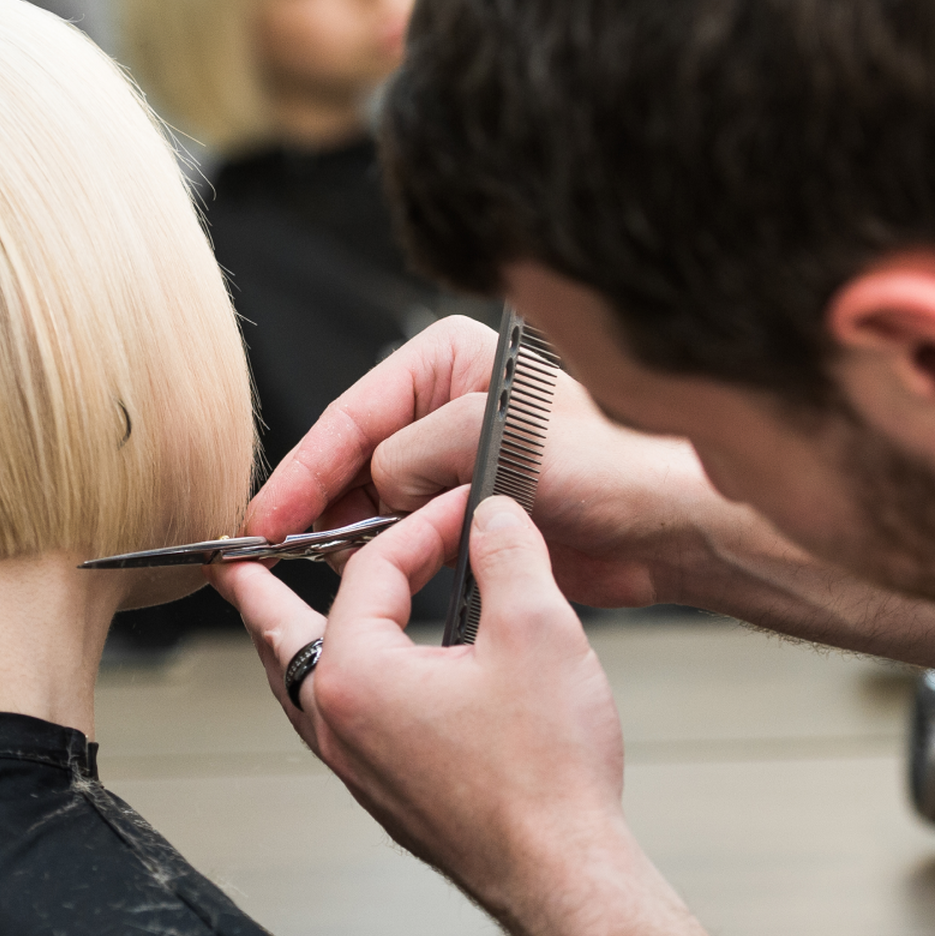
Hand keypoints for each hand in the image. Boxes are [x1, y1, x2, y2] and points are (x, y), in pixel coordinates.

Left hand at [212, 490, 624, 910]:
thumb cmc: (547, 776)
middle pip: (281, 635)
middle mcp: (338, 723)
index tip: (462, 511)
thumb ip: (509, 553)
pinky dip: (329, 683)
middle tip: (231, 561)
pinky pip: (333, 722)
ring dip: (288, 640)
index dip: (421, 527)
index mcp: (358, 676)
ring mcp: (356, 765)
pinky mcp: (383, 793)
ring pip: (300, 684)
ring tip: (276, 617)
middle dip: (258, 590)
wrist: (562, 875)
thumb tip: (494, 514)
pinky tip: (360, 682)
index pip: (371, 571)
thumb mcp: (538, 630)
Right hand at [246, 315, 735, 610]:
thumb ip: (413, 454)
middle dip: (318, 499)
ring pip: (371, 496)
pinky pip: (400, 530)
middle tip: (277, 544)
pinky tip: (361, 573)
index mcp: (449, 363)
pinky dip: (378, 552)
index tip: (270, 514)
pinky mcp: (464, 510)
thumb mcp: (490, 441)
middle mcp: (445, 405)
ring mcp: (452, 460)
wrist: (664, 531)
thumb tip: (374, 484)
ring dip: (346, 529)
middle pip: (353, 454)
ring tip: (320, 560)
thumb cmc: (610, 470)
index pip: (355, 412)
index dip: (306, 467)